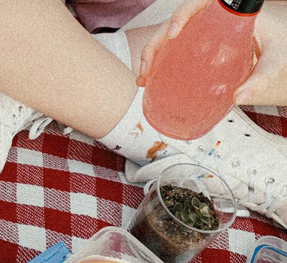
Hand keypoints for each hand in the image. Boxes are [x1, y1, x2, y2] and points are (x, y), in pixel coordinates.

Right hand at [137, 0, 286, 104]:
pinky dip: (158, 62)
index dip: (181, 15)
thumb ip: (262, 75)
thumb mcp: (276, 54)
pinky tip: (150, 80)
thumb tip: (239, 98)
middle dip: (155, 43)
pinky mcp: (195, 43)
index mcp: (225, 10)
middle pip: (174, 22)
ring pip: (166, 35)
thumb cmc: (279, 39)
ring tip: (143, 78)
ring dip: (150, 55)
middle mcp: (208, 17)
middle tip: (149, 65)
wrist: (280, 39)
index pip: (196, 3)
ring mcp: (199, 29)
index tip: (173, 33)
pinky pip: (171, 47)